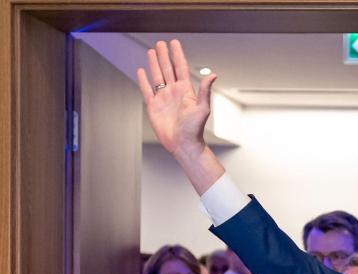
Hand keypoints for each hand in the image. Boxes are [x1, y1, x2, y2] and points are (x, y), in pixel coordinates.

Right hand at [136, 40, 215, 157]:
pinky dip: (143, 80)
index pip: (180, 67)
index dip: (177, 55)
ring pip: (157, 76)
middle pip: (167, 69)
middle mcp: (174, 92)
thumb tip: (213, 75)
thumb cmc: (194, 129)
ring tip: (152, 51)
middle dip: (164, 56)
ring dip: (154, 64)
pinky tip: (141, 71)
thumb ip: (205, 90)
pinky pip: (147, 90)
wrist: (183, 144)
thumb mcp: (202, 108)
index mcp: (186, 91)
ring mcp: (163, 98)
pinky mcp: (153, 106)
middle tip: (160, 43)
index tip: (174, 43)